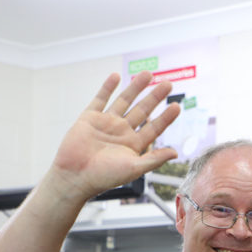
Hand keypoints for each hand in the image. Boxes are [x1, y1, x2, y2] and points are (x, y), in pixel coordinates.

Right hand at [50, 72, 180, 200]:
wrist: (75, 176)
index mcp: (133, 145)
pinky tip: (116, 76)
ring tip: (148, 74)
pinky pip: (100, 99)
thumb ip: (154, 159)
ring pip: (124, 101)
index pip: (154, 128)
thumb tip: (176, 153)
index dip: (166, 117)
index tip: (177, 106)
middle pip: (142, 111)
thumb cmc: (103, 177)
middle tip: (167, 84)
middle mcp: (121, 132)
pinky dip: (107, 87)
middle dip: (155, 97)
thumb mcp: (133, 169)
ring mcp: (106, 123)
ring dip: (135, 87)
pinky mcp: (89, 118)